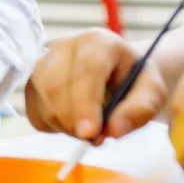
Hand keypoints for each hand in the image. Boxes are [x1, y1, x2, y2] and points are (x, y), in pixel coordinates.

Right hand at [25, 28, 166, 140]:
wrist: (118, 75)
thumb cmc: (135, 82)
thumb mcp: (152, 94)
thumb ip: (139, 111)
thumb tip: (112, 131)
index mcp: (98, 42)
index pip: (86, 69)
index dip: (85, 103)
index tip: (89, 133)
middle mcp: (64, 46)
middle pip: (55, 85)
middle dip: (72, 120)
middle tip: (95, 140)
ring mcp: (43, 63)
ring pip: (43, 100)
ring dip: (64, 125)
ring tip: (90, 130)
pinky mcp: (31, 83)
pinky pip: (34, 112)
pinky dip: (53, 127)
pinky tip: (73, 123)